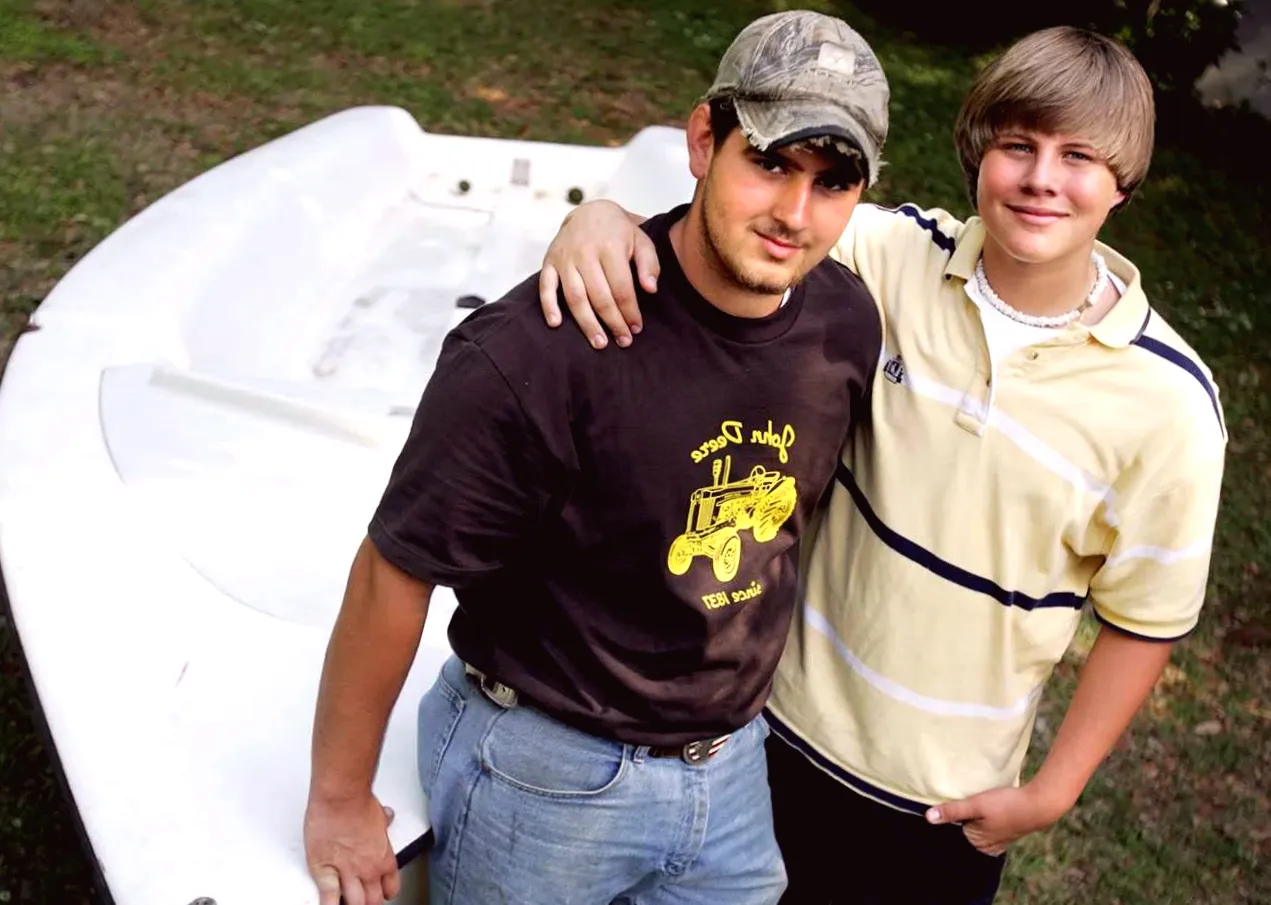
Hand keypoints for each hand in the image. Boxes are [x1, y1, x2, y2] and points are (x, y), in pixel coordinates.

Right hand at [304, 794, 399, 904]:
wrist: (340, 797)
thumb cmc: (358, 802)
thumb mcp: (380, 814)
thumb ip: (384, 822)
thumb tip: (387, 817)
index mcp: (384, 857)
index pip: (391, 887)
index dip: (385, 893)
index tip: (380, 893)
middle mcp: (368, 869)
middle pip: (373, 901)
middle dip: (369, 904)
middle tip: (363, 901)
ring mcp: (347, 872)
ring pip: (354, 904)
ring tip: (347, 903)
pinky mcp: (324, 871)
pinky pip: (328, 899)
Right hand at [538, 200, 658, 348]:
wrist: (590, 211)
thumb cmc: (619, 231)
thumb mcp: (641, 240)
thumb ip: (649, 264)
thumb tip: (651, 289)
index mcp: (610, 247)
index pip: (622, 288)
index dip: (630, 311)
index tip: (636, 328)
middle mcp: (585, 252)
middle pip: (599, 296)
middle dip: (613, 322)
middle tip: (623, 341)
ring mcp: (565, 258)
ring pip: (575, 296)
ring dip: (586, 323)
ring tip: (599, 342)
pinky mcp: (549, 261)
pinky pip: (546, 286)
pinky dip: (548, 305)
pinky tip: (556, 324)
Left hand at [925, 783, 1066, 855]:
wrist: (1040, 804)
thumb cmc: (1007, 805)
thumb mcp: (976, 805)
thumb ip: (953, 811)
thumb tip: (928, 818)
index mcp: (977, 844)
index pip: (952, 835)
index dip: (946, 822)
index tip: (940, 809)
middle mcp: (986, 847)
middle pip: (964, 832)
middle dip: (958, 820)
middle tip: (953, 805)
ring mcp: (996, 840)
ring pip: (975, 827)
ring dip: (970, 817)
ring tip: (967, 805)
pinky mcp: (1004, 831)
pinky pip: (985, 825)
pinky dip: (981, 818)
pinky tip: (981, 808)